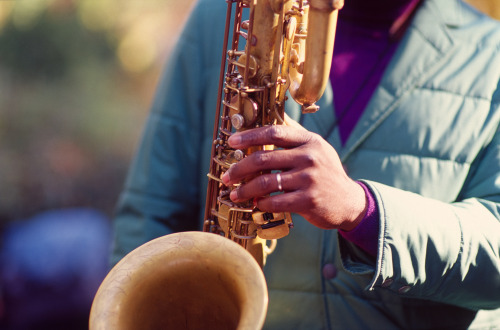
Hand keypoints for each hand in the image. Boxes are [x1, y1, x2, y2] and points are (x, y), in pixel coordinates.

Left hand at [221, 116, 366, 230]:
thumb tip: (273, 113)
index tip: (232, 141)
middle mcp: (310, 157)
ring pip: (265, 183)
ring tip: (235, 195)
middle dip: (239, 168)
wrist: (350, 202)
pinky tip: (255, 205)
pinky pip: (275, 202)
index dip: (249, 136)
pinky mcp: (309, 201)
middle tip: (227, 177)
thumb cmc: (326, 174)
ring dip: (245, 190)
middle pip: (263, 159)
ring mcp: (310, 179)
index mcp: (309, 141)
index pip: (274, 132)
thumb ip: (295, 134)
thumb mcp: (317, 148)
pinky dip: (261, 204)